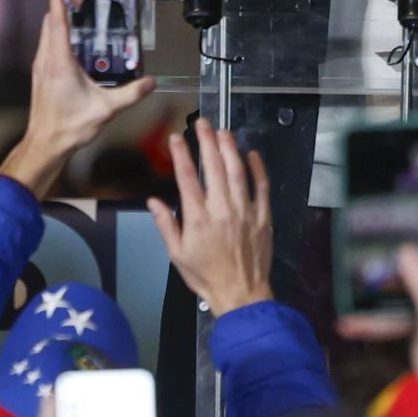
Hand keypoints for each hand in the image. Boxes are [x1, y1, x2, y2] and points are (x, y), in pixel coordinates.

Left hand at [0, 0, 156, 198]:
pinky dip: (55, 35)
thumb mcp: (106, 109)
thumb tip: (150, 82)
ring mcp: (41, 67)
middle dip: (59, 3)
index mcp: (60, 62)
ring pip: (46, 33)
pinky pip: (46, 45)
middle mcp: (46, 60)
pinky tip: (68, 41)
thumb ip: (131, 94)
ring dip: (56, 19)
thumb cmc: (68, 127)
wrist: (45, 144)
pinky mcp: (41, 75)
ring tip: (70, 9)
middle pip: (50, 22)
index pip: (57, 20)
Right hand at [147, 120, 273, 316]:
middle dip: (207, 141)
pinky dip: (258, 168)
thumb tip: (154, 201)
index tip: (176, 137)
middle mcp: (222, 209)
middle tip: (203, 123)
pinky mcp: (263, 216)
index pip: (187, 177)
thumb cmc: (206, 276)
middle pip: (213, 167)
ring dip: (230, 148)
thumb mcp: (177, 254)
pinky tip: (252, 154)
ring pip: (237, 171)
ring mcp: (245, 211)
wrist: (240, 293)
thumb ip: (166, 225)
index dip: (181, 154)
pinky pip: (262, 187)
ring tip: (224, 131)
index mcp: (198, 218)